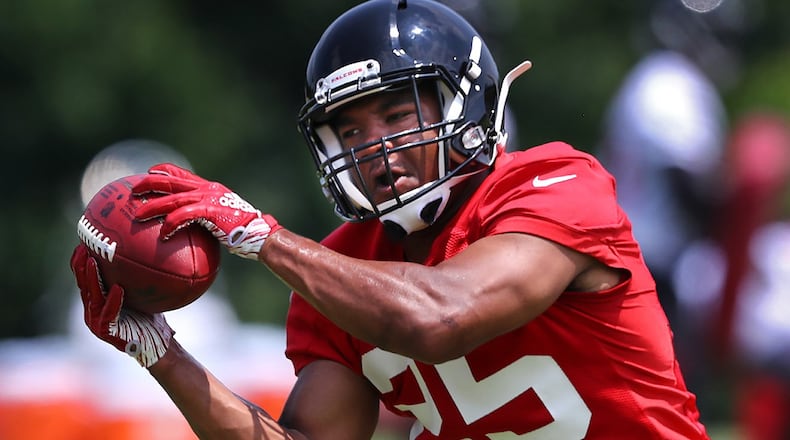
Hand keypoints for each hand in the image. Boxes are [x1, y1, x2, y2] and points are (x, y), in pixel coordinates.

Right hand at [70, 244, 172, 367]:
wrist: (158, 344)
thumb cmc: (150, 317)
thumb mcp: (141, 293)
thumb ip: (136, 277)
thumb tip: (146, 249)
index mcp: (97, 301)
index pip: (84, 279)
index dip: (80, 262)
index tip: (83, 242)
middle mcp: (93, 311)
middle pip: (83, 285)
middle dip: (80, 266)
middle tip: (82, 247)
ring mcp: (97, 323)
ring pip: (92, 297)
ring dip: (92, 278)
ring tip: (92, 261)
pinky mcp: (107, 333)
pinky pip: (108, 314)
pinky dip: (113, 301)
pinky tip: (119, 288)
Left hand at [133, 163, 280, 259]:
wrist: (259, 234)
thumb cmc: (243, 231)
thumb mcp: (222, 219)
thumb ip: (205, 219)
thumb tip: (190, 231)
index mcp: (210, 188)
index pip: (182, 174)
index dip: (163, 171)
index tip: (149, 172)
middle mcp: (208, 189)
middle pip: (172, 182)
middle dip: (149, 184)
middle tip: (132, 190)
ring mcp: (209, 198)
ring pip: (173, 199)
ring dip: (153, 207)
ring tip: (138, 216)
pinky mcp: (211, 210)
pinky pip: (184, 215)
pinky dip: (171, 224)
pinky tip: (162, 235)